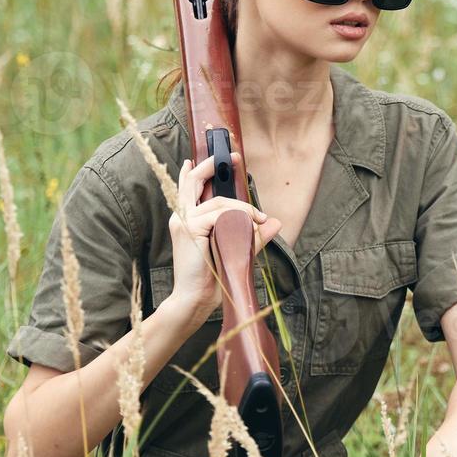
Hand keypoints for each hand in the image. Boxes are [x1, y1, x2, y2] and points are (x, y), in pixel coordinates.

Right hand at [168, 152, 282, 322]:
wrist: (196, 300)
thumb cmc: (212, 277)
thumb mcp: (236, 250)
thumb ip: (253, 235)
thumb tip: (275, 223)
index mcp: (187, 220)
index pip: (190, 188)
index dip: (201, 171)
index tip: (216, 158)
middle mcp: (181, 217)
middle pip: (195, 182)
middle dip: (213, 165)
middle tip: (233, 156)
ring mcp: (183, 222)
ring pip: (219, 202)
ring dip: (244, 209)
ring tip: (260, 219)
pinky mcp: (190, 228)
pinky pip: (220, 214)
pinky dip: (239, 217)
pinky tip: (251, 225)